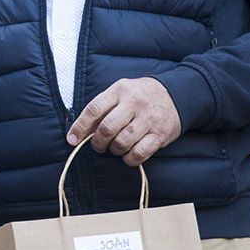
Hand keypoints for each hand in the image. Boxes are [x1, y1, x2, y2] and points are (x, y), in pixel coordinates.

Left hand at [66, 77, 181, 166]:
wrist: (177, 94)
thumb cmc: (140, 96)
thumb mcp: (120, 92)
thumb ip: (102, 109)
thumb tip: (80, 131)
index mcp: (119, 91)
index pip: (94, 109)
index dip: (80, 127)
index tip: (72, 140)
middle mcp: (134, 103)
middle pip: (107, 128)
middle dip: (98, 142)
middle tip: (98, 145)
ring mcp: (149, 119)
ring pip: (122, 141)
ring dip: (114, 150)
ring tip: (115, 147)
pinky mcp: (161, 134)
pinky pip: (140, 152)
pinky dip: (130, 159)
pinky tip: (128, 155)